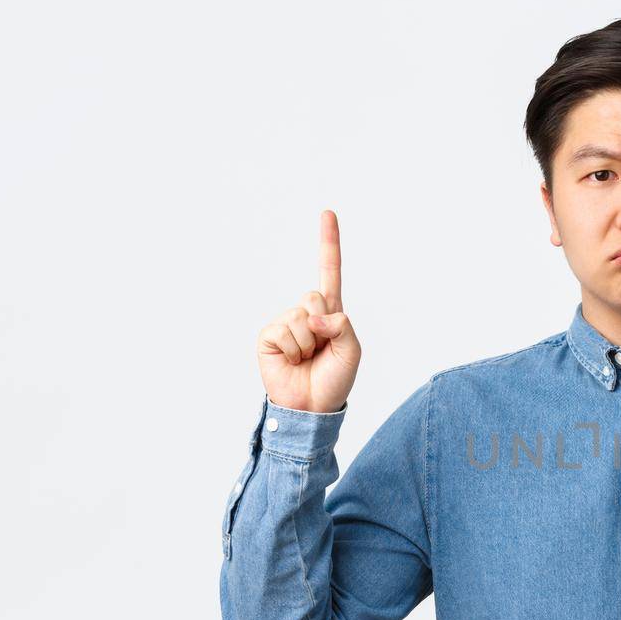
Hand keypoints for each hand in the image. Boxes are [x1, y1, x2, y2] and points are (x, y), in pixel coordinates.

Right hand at [257, 209, 361, 412]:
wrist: (312, 407)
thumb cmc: (334, 380)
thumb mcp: (352, 351)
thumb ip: (343, 326)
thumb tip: (315, 315)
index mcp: (329, 312)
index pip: (329, 272)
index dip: (328, 243)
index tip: (327, 212)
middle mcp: (305, 312)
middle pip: (314, 296)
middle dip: (323, 325)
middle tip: (321, 350)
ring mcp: (285, 322)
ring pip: (300, 316)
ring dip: (308, 343)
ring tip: (307, 359)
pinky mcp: (268, 335)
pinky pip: (283, 331)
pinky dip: (293, 349)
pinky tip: (292, 360)